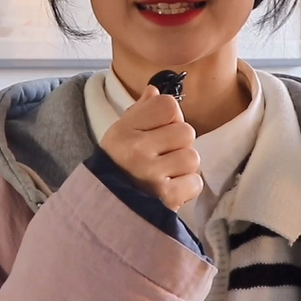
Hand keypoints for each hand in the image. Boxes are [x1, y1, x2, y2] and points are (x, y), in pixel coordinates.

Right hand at [100, 85, 202, 211]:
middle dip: (179, 144)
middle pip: (186, 131)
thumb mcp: (120, 135)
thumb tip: (155, 90)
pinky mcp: (166, 198)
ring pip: (192, 157)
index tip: (159, 132)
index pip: (168, 105)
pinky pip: (195, 182)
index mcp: (124, 130)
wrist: (105, 210)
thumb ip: (140, 111)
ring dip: (183, 168)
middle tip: (163, 157)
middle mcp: (136, 150)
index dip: (170, 118)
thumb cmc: (117, 167)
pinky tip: (170, 190)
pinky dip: (187, 188)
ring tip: (166, 174)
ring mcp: (151, 175)